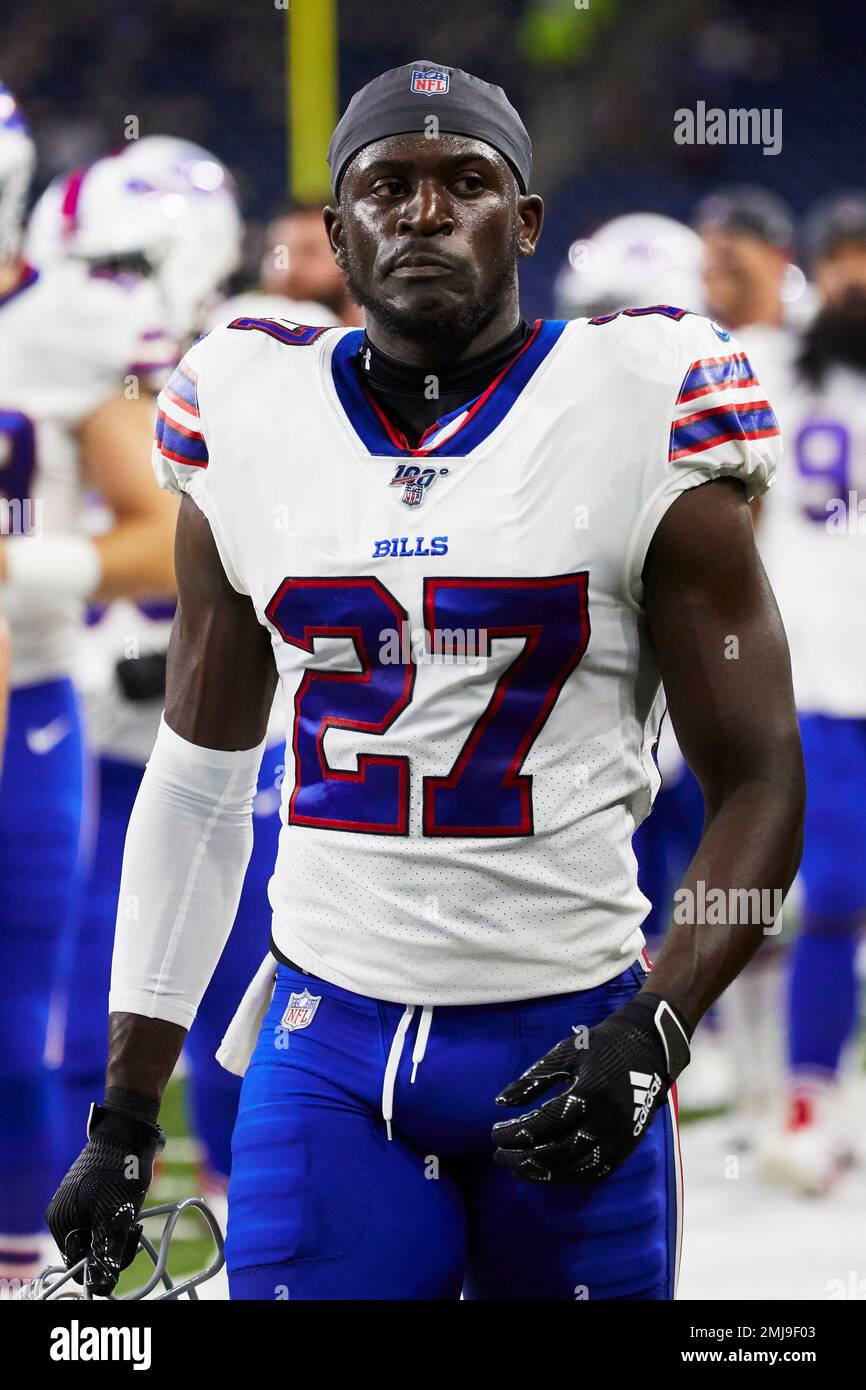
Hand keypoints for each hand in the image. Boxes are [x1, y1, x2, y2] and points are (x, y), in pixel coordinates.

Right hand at [45, 1102, 163, 1294]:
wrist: (129, 1128)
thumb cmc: (119, 1169)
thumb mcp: (115, 1215)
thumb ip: (106, 1252)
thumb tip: (101, 1285)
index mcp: (61, 1221)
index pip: (79, 1262)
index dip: (103, 1261)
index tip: (123, 1246)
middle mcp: (64, 1212)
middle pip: (90, 1247)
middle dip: (113, 1242)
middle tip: (132, 1227)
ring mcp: (78, 1200)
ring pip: (101, 1231)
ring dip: (120, 1228)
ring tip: (132, 1210)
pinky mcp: (93, 1190)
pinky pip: (106, 1215)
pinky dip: (120, 1214)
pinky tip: (131, 1201)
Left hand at [491, 992, 690, 1183]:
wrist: (651, 1046)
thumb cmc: (602, 1044)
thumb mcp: (565, 1052)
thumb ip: (533, 1079)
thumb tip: (500, 1102)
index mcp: (588, 1093)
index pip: (543, 1125)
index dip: (515, 1134)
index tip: (494, 1135)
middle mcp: (606, 1120)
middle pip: (557, 1152)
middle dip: (524, 1159)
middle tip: (500, 1158)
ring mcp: (620, 1136)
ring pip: (577, 1168)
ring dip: (545, 1173)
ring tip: (520, 1170)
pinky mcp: (629, 1144)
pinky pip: (598, 1170)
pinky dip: (571, 1175)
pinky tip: (551, 1171)